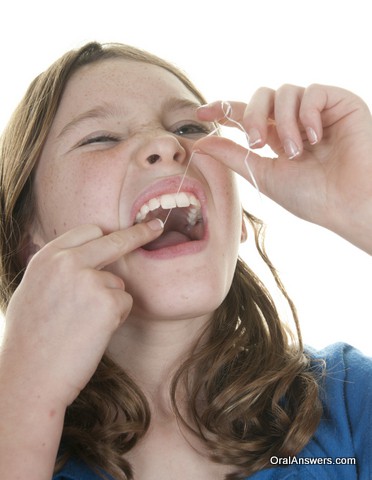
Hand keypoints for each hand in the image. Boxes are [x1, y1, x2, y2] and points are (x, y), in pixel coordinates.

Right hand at [1, 220, 162, 408]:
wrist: (30, 377)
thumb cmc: (29, 342)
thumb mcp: (33, 291)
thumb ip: (56, 271)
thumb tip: (79, 260)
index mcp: (47, 258)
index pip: (86, 232)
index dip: (106, 234)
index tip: (123, 227)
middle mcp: (68, 262)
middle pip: (114, 240)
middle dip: (139, 232)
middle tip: (156, 227)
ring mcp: (90, 279)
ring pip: (118, 283)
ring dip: (110, 302)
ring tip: (82, 326)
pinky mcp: (108, 302)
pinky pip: (125, 302)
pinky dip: (116, 318)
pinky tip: (93, 334)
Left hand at [196, 84, 371, 252]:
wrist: (348, 203)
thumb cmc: (310, 196)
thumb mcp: (263, 175)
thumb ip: (232, 156)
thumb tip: (199, 145)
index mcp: (276, 138)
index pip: (246, 114)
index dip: (223, 109)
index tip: (200, 113)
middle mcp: (294, 122)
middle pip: (262, 97)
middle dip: (253, 116)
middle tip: (256, 143)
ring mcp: (317, 111)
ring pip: (285, 92)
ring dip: (284, 122)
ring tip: (294, 150)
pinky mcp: (340, 103)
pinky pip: (313, 92)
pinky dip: (307, 113)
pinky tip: (314, 137)